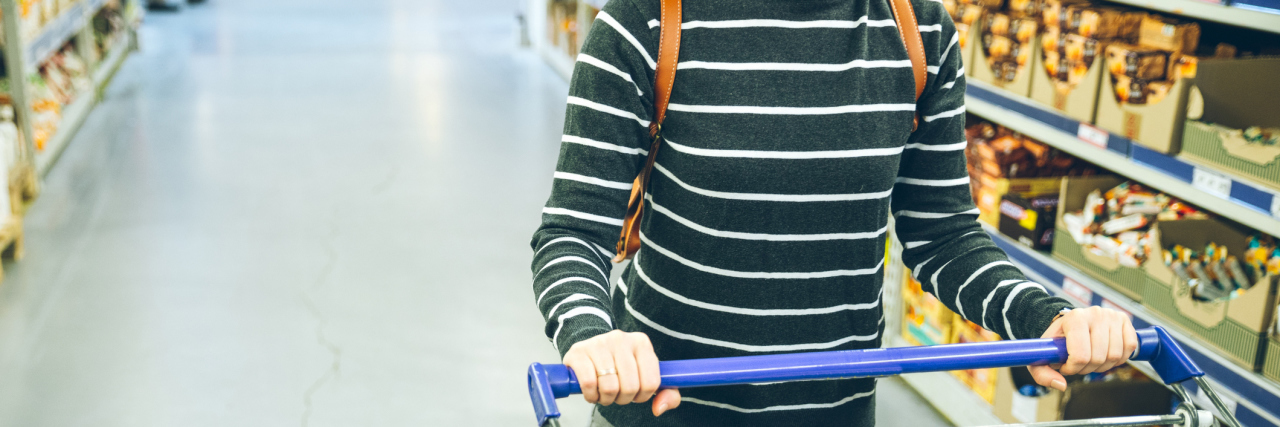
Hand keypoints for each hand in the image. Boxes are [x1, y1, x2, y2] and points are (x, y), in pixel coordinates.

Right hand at [563, 330, 681, 415]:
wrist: (591, 348)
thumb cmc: (621, 366)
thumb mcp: (646, 375)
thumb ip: (667, 393)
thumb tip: (659, 408)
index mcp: (642, 343)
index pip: (651, 383)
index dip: (642, 396)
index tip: (635, 393)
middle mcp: (621, 339)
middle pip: (630, 387)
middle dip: (623, 399)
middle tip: (617, 394)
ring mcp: (599, 343)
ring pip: (609, 387)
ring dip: (606, 398)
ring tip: (603, 392)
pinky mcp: (579, 352)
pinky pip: (588, 384)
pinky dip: (591, 395)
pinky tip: (591, 391)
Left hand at [1029, 306, 1137, 391]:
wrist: (1068, 322)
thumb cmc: (1057, 338)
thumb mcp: (1043, 353)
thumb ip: (1042, 373)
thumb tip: (1061, 385)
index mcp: (1074, 318)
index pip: (1081, 356)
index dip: (1073, 368)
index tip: (1066, 366)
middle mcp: (1095, 314)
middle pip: (1098, 358)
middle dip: (1087, 369)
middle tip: (1078, 364)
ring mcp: (1111, 316)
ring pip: (1115, 356)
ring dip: (1103, 366)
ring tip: (1090, 359)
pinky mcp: (1124, 320)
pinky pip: (1129, 348)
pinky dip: (1118, 358)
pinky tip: (1105, 355)